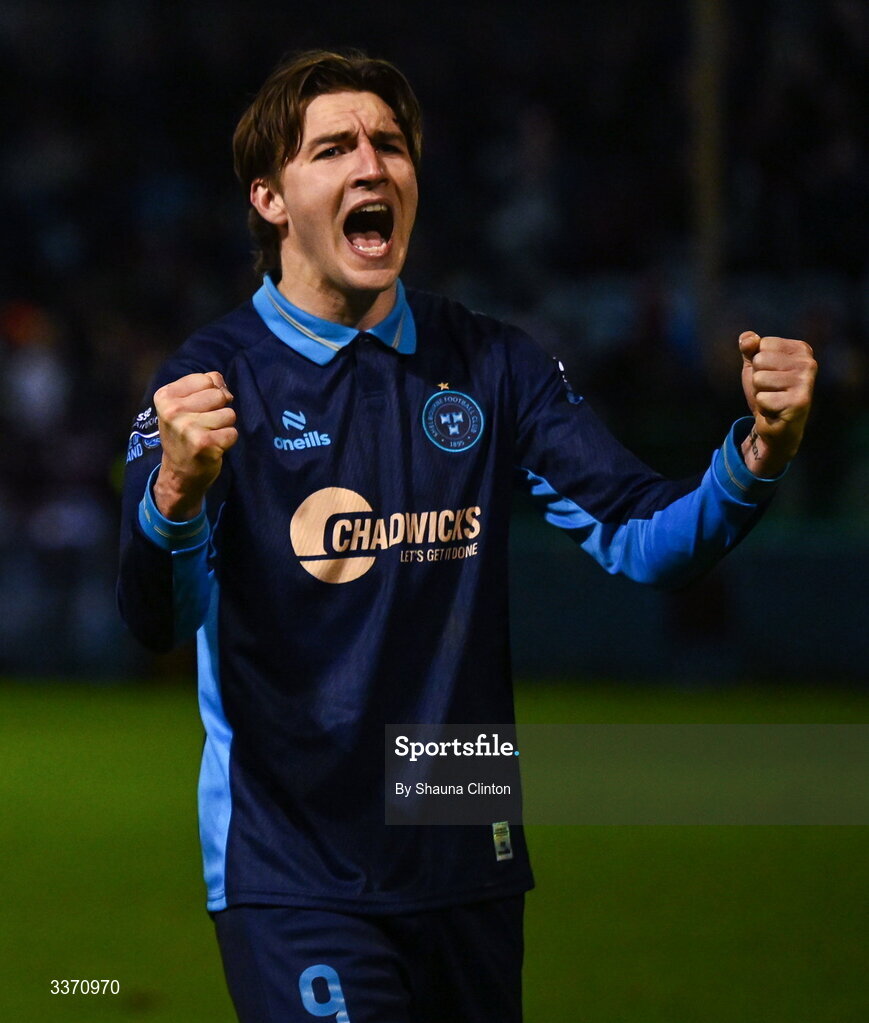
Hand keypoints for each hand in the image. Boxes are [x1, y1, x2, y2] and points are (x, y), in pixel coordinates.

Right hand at [152, 372, 237, 519]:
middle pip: (219, 395)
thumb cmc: (185, 435)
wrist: (179, 474)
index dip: (212, 393)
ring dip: (224, 426)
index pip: (206, 379)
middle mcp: (173, 411)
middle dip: (219, 409)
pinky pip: (233, 432)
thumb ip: (204, 386)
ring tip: (208, 436)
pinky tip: (213, 447)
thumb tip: (220, 381)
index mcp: (165, 396)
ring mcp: (187, 427)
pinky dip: (228, 440)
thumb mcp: (184, 406)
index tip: (199, 409)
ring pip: (229, 414)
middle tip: (205, 425)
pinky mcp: (203, 444)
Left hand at [739, 332, 816, 476]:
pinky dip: (763, 407)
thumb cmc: (767, 392)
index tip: (770, 375)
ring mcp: (806, 382)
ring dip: (760, 393)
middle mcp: (809, 363)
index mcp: (801, 349)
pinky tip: (776, 411)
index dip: (758, 363)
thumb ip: (750, 349)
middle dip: (758, 379)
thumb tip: (747, 338)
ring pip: (759, 379)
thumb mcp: (755, 367)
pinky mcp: (799, 402)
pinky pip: (762, 398)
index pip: (762, 344)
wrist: (775, 426)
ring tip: (773, 399)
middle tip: (771, 390)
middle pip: (760, 360)